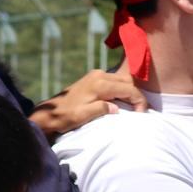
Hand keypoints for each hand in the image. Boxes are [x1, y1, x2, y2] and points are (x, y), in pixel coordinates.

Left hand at [30, 67, 148, 137]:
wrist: (49, 112)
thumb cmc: (65, 116)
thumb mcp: (83, 116)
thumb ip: (101, 109)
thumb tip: (117, 109)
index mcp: (99, 84)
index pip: (128, 89)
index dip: (139, 100)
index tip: (142, 113)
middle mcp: (99, 75)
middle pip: (127, 82)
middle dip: (137, 95)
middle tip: (141, 111)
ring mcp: (96, 75)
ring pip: (122, 80)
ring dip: (130, 92)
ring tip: (134, 107)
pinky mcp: (93, 78)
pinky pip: (114, 81)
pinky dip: (122, 90)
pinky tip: (122, 101)